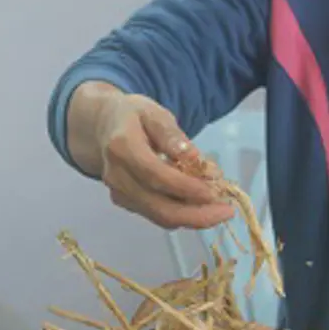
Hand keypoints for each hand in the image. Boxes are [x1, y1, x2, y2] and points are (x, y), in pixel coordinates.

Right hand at [94, 93, 234, 230]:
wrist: (101, 126)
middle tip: (227, 211)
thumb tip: (193, 156)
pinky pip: (157, 214)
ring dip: (193, 217)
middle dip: (196, 215)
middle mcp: (117, 176)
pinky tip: (201, 204)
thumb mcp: (154, 113)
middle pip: (158, 207)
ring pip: (160, 216)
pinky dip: (182, 213)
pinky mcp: (125, 202)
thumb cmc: (132, 116)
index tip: (215, 192)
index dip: (187, 188)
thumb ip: (172, 135)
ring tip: (219, 208)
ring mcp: (118, 192)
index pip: (156, 176)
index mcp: (122, 148)